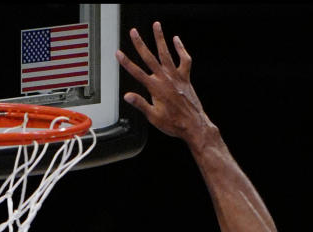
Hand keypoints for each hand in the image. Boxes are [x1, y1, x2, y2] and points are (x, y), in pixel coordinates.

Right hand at [117, 23, 209, 142]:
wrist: (193, 125)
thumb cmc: (174, 123)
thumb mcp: (153, 117)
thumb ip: (140, 104)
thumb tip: (128, 96)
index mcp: (156, 89)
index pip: (137, 73)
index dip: (126, 63)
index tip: (119, 53)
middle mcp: (165, 79)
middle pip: (150, 58)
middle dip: (140, 44)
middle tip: (134, 32)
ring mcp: (176, 76)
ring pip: (166, 53)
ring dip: (160, 38)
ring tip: (156, 25)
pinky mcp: (185, 77)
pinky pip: (184, 59)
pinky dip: (181, 49)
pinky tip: (176, 40)